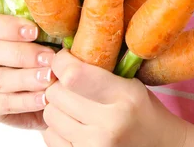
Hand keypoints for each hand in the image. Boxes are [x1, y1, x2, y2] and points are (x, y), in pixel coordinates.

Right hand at [0, 12, 56, 130]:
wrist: (40, 95)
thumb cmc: (41, 58)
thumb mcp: (42, 40)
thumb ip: (44, 30)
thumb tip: (61, 24)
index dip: (9, 26)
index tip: (35, 32)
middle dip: (23, 54)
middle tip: (49, 58)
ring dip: (27, 78)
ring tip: (49, 78)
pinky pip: (4, 103)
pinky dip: (27, 101)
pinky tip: (45, 98)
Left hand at [42, 49, 187, 146]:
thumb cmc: (143, 111)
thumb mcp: (131, 84)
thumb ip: (100, 70)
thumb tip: (62, 55)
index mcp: (124, 96)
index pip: (73, 75)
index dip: (61, 62)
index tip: (64, 58)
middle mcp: (109, 124)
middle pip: (56, 94)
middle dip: (59, 84)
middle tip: (71, 84)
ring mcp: (95, 146)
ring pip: (50, 115)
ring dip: (58, 107)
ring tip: (75, 106)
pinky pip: (50, 137)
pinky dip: (57, 129)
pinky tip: (75, 125)